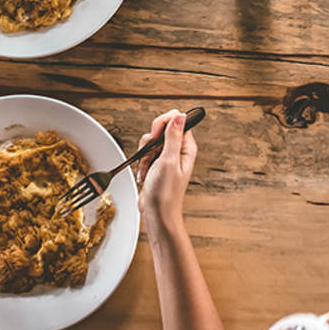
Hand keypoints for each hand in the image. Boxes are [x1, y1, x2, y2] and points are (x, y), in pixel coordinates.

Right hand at [135, 110, 196, 226]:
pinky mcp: (156, 164)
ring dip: (144, 154)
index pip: (177, 120)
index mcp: (186, 148)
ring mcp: (166, 157)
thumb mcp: (168, 161)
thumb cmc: (165, 194)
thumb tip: (180, 116)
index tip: (155, 135)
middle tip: (151, 153)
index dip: (163, 123)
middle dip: (150, 140)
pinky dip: (141, 162)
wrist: (157, 214)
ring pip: (150, 141)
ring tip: (148, 169)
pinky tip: (144, 174)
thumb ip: (173, 137)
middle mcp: (178, 150)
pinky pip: (145, 153)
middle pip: (161, 128)